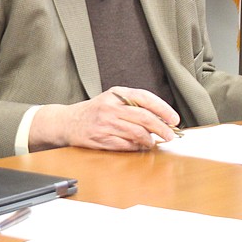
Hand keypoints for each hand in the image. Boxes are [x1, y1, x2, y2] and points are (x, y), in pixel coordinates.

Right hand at [30, 86, 181, 151]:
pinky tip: (138, 146)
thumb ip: (133, 104)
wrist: (67, 122)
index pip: (145, 98)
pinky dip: (136, 147)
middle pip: (144, 118)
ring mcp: (105, 123)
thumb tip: (161, 117)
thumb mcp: (112, 99)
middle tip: (170, 135)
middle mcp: (110, 107)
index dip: (163, 109)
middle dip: (162, 128)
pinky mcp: (101, 138)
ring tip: (154, 142)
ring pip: (137, 133)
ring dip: (150, 140)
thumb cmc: (94, 111)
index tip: (174, 119)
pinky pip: (126, 145)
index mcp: (116, 93)